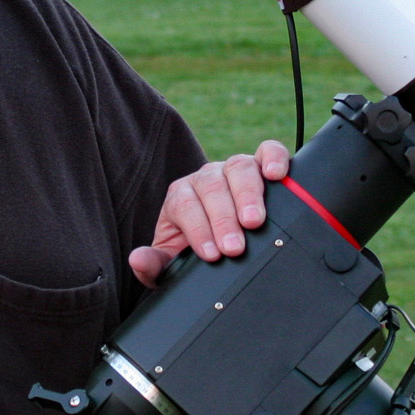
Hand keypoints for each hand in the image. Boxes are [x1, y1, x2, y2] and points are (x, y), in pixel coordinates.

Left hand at [130, 139, 290, 286]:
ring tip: (255, 222)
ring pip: (238, 168)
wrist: (217, 241)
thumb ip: (153, 264)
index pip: (184, 206)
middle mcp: (205, 178)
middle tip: (234, 248)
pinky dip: (274, 158)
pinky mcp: (260, 165)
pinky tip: (276, 174)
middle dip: (223, 220)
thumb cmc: (194, 251)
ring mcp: (232, 169)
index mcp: (180, 198)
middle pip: (212, 187)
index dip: (198, 229)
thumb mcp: (171, 262)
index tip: (211, 255)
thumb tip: (138, 259)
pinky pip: (268, 151)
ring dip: (247, 195)